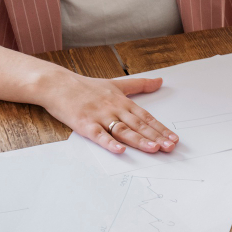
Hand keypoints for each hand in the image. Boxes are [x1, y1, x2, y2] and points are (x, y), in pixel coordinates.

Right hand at [40, 70, 178, 154]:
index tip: (174, 138)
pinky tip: (120, 150)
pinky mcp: (84, 124)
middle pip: (138, 125)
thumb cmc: (87, 86)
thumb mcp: (116, 83)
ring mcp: (100, 116)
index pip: (146, 117)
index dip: (161, 128)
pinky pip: (99, 135)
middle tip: (170, 147)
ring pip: (123, 130)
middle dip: (156, 136)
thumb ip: (139, 85)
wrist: (57, 84)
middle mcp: (114, 109)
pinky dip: (109, 143)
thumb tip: (160, 80)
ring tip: (154, 148)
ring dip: (139, 140)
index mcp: (122, 101)